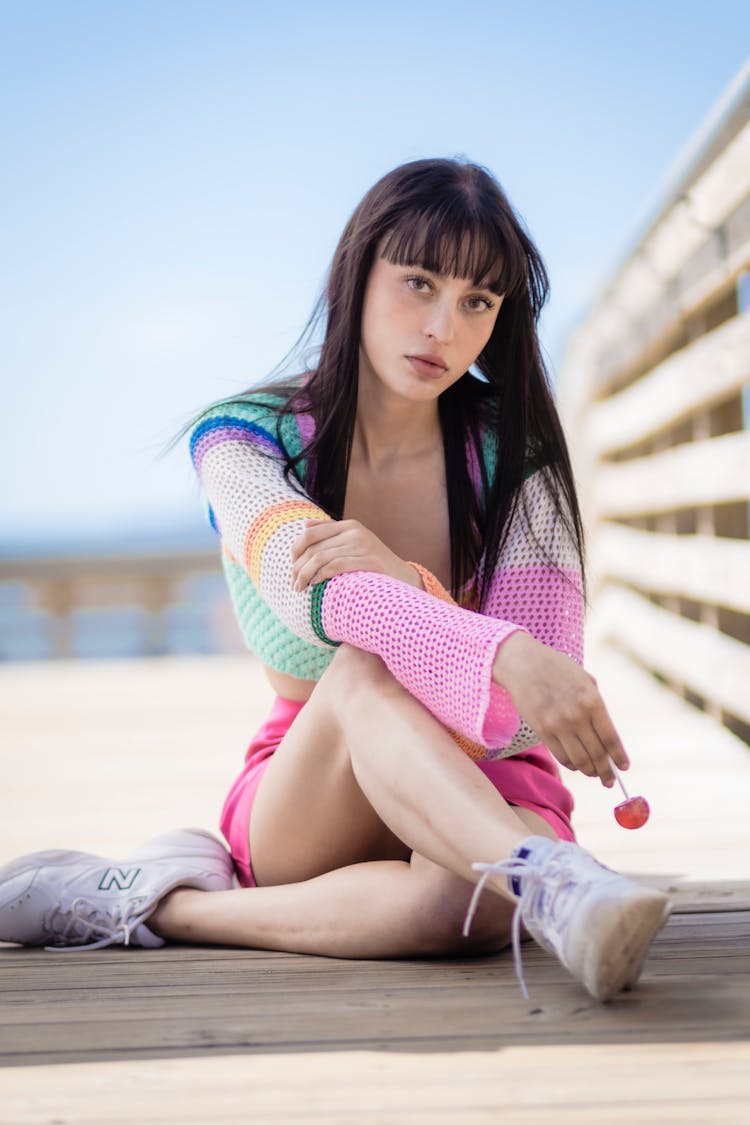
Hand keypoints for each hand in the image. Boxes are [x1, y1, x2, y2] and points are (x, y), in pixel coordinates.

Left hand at [291, 519, 419, 591]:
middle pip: (313, 547)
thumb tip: (305, 526)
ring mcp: (362, 545)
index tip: (292, 567)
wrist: (405, 578)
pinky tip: (314, 585)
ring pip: (321, 558)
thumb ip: (331, 534)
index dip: (296, 551)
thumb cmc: (375, 565)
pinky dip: (320, 576)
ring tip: (299, 588)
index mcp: (349, 525)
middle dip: (298, 567)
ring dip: (305, 575)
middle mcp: (355, 532)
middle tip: (293, 583)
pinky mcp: (368, 561)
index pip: (310, 534)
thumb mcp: (354, 544)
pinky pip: (335, 566)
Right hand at [492, 631, 628, 786]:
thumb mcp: (586, 680)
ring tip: (594, 774)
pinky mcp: (542, 731)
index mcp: (592, 701)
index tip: (624, 767)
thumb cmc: (558, 669)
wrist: (524, 663)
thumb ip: (597, 705)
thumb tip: (606, 736)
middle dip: (606, 771)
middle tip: (609, 780)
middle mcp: (576, 716)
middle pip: (597, 754)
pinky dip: (571, 764)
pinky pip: (561, 756)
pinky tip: (577, 765)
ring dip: (589, 771)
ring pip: (579, 760)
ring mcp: (558, 725)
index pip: (610, 739)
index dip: (619, 757)